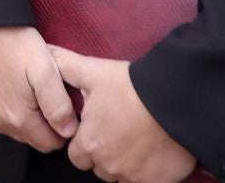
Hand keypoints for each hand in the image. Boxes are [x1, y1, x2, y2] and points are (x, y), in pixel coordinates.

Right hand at [0, 25, 79, 153]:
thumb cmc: (14, 42)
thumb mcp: (46, 69)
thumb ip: (59, 106)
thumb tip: (68, 132)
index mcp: (18, 119)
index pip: (49, 144)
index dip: (61, 128)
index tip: (62, 106)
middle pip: (29, 136)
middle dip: (40, 121)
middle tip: (43, 90)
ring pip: (9, 126)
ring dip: (19, 113)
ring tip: (23, 82)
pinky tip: (3, 80)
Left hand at [51, 49, 196, 182]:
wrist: (176, 100)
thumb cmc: (132, 87)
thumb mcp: (94, 72)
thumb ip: (65, 66)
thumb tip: (48, 53)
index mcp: (89, 144)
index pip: (77, 155)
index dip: (85, 141)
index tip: (99, 127)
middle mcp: (108, 166)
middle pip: (99, 167)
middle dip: (105, 153)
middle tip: (120, 130)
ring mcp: (133, 176)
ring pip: (121, 176)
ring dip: (125, 163)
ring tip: (138, 138)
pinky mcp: (157, 182)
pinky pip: (145, 181)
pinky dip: (148, 171)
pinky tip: (154, 150)